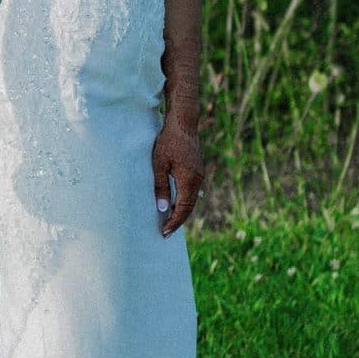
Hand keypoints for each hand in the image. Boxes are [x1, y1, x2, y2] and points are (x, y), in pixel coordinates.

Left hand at [152, 115, 205, 235]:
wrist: (183, 124)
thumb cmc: (168, 141)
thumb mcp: (159, 164)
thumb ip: (161, 186)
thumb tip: (163, 208)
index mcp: (189, 180)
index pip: (183, 208)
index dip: (174, 222)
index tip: (164, 233)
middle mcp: (197, 180)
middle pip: (189, 208)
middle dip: (177, 221)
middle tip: (165, 233)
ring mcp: (199, 176)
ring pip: (191, 201)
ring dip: (181, 213)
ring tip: (169, 223)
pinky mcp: (197, 171)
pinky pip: (191, 192)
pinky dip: (184, 202)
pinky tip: (174, 206)